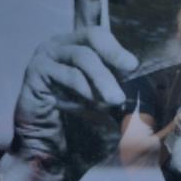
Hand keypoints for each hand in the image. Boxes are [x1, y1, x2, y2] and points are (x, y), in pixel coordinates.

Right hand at [11, 0, 137, 164]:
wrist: (46, 145)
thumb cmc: (76, 122)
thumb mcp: (102, 103)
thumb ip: (117, 91)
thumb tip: (146, 93)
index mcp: (75, 47)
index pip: (97, 35)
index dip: (116, 48)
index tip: (133, 66)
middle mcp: (58, 47)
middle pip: (90, 40)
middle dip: (113, 58)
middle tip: (129, 75)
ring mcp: (45, 58)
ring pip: (81, 57)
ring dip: (102, 80)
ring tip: (114, 100)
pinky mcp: (35, 74)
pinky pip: (66, 75)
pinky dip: (83, 90)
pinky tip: (91, 106)